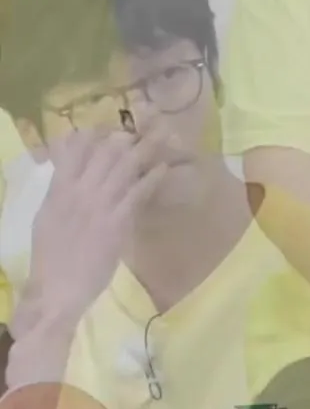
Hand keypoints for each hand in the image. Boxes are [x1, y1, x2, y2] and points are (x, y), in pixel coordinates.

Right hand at [23, 126, 167, 318]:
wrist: (57, 287)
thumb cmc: (52, 256)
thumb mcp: (48, 217)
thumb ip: (60, 192)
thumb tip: (69, 175)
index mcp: (59, 190)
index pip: (74, 151)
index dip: (94, 135)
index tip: (110, 125)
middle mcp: (78, 191)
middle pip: (105, 153)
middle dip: (127, 135)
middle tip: (148, 122)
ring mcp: (98, 204)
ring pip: (123, 168)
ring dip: (146, 149)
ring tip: (163, 135)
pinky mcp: (116, 221)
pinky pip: (136, 193)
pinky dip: (151, 178)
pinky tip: (163, 168)